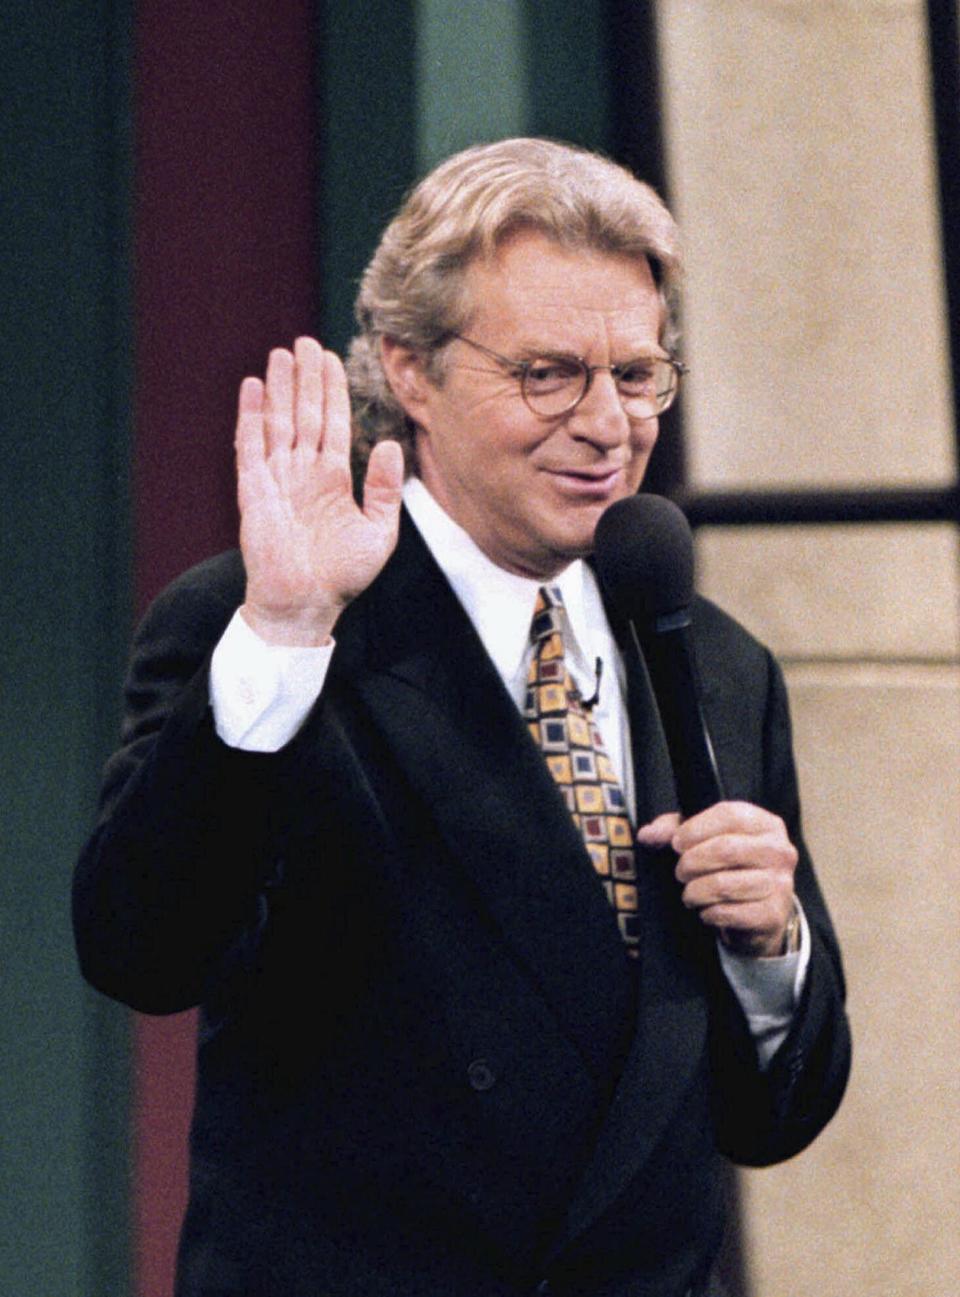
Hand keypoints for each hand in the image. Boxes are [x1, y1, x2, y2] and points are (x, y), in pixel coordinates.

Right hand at [236, 337, 403, 644]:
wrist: (304, 604)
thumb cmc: (342, 576)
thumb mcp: (378, 533)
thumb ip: (384, 489)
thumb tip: (388, 444)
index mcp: (333, 478)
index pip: (333, 423)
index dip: (332, 391)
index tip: (331, 359)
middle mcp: (304, 472)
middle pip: (305, 413)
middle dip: (306, 378)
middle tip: (305, 341)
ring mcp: (277, 478)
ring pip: (278, 421)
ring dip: (280, 387)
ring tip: (281, 353)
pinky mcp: (253, 489)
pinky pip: (250, 445)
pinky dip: (251, 415)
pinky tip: (254, 387)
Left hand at [637, 802, 797, 956]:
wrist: (759, 915)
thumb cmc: (732, 869)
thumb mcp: (705, 840)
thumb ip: (675, 830)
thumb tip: (647, 834)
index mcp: (766, 824)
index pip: (730, 815)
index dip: (696, 829)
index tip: (677, 843)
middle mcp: (779, 851)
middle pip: (725, 849)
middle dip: (691, 862)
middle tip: (680, 872)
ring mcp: (780, 884)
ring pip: (724, 884)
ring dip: (696, 891)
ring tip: (691, 893)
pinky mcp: (774, 914)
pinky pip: (730, 912)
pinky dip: (709, 913)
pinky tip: (708, 910)